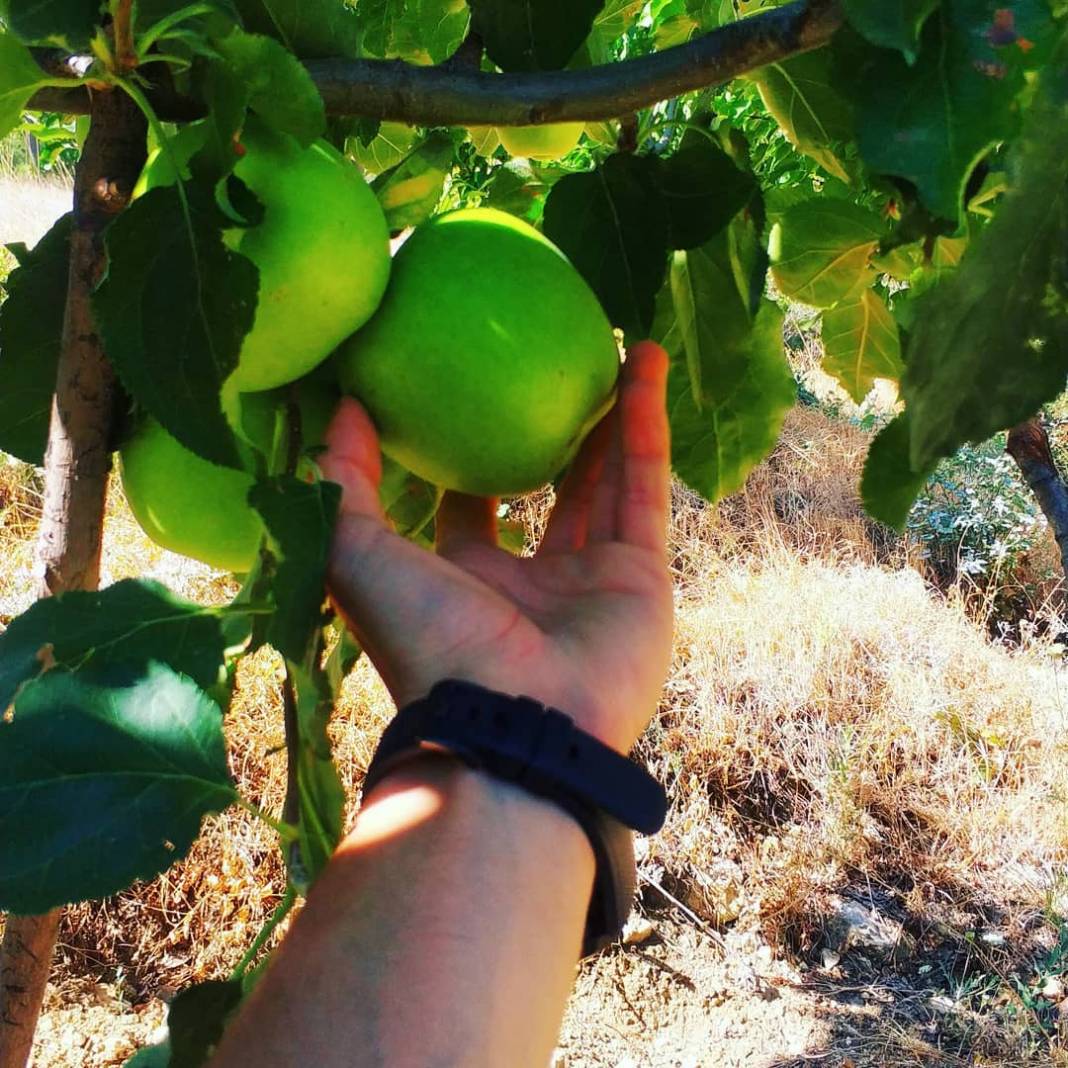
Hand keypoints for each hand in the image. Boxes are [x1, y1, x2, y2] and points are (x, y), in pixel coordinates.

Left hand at [321, 341, 672, 753]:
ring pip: (605, 480)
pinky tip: (645, 360)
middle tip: (551, 368)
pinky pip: (645, 486)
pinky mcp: (643, 576)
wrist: (514, 726)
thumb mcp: (359, 557)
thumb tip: (343, 405)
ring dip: (610, 415)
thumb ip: (344, 484)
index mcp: (464, 580)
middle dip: (549, 434)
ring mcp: (592, 580)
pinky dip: (647, 424)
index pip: (466, 508)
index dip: (462, 455)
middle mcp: (530, 580)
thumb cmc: (428, 643)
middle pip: (545, 490)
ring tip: (613, 344)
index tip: (463, 395)